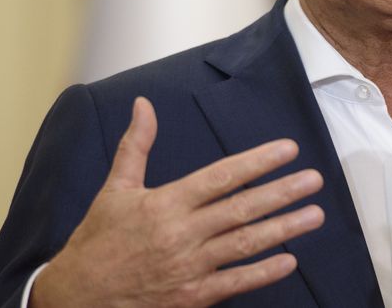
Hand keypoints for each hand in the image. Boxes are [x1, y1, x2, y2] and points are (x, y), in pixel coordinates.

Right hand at [31, 97, 324, 306]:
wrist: (77, 298)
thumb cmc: (97, 241)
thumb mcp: (114, 189)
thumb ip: (136, 145)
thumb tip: (144, 104)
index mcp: (165, 203)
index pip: (221, 176)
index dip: (257, 162)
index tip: (287, 149)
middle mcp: (181, 234)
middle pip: (241, 209)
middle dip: (282, 192)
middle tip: (314, 179)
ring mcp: (189, 267)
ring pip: (245, 244)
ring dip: (284, 229)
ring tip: (315, 214)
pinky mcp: (191, 296)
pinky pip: (234, 283)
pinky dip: (263, 272)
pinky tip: (289, 260)